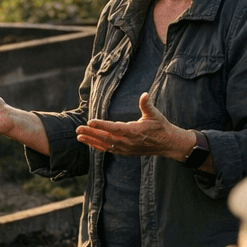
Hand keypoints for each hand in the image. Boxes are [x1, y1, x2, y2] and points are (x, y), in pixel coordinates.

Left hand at [76, 93, 196, 161]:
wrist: (167, 143)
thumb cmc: (160, 127)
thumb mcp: (155, 114)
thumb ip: (147, 105)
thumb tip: (144, 94)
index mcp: (134, 131)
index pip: (114, 128)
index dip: (102, 126)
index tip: (90, 122)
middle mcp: (128, 142)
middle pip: (106, 138)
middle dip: (91, 134)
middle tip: (78, 129)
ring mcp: (126, 149)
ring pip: (105, 145)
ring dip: (92, 141)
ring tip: (79, 136)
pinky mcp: (125, 152)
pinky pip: (109, 150)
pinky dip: (98, 146)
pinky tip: (89, 143)